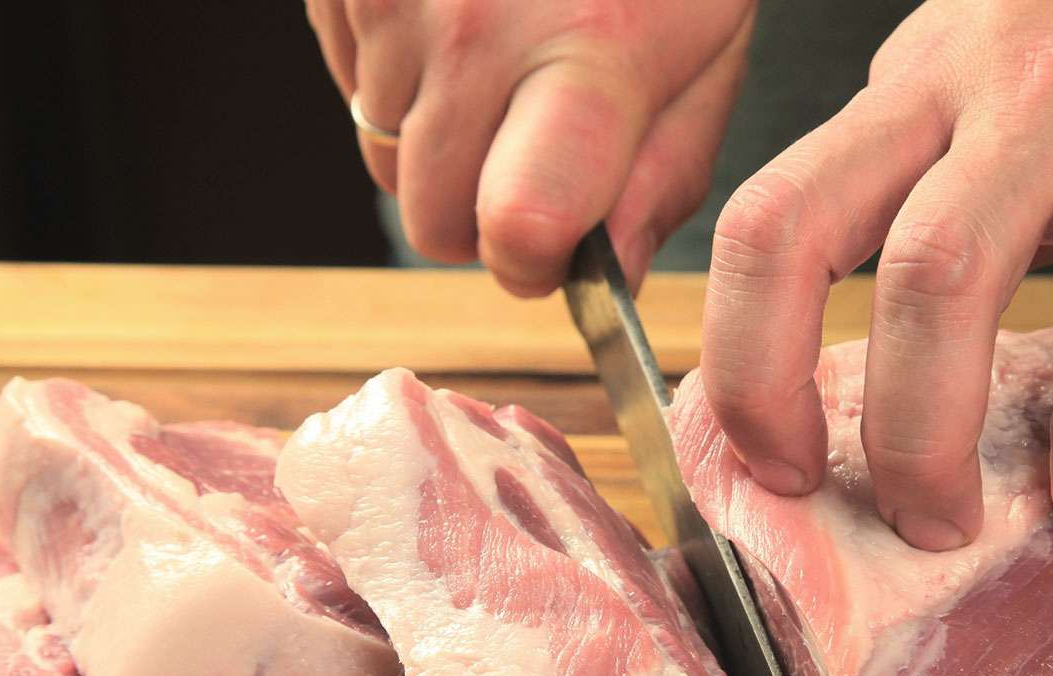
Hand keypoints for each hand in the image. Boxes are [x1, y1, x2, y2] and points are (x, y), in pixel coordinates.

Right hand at [307, 0, 754, 292]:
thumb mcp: (705, 52)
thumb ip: (660, 177)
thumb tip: (604, 273)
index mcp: (591, 56)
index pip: (519, 228)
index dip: (531, 262)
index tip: (552, 245)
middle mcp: (477, 27)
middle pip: (433, 220)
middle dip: (480, 217)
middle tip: (528, 152)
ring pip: (385, 161)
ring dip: (438, 144)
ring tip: (499, 65)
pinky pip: (347, 84)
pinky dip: (398, 79)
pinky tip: (454, 24)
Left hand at [700, 0, 1052, 547]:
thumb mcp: (948, 73)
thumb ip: (880, 183)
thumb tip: (792, 354)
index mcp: (920, 91)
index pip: (779, 225)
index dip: (756, 370)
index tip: (787, 469)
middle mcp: (1033, 91)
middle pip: (935, 279)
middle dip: (922, 441)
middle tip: (937, 525)